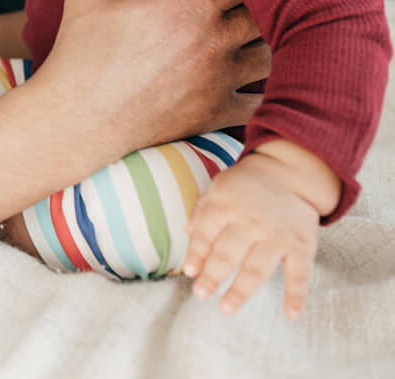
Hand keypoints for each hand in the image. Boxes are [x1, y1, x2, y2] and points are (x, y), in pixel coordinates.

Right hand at [35, 0, 268, 155]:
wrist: (79, 117)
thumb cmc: (83, 52)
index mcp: (192, 3)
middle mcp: (216, 39)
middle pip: (267, 13)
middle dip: (260, 6)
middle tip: (250, 0)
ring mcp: (220, 79)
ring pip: (271, 56)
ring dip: (265, 46)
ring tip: (254, 39)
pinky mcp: (215, 113)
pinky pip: (260, 103)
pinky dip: (263, 94)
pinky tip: (254, 86)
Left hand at [184, 152, 318, 319]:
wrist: (289, 172)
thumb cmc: (246, 185)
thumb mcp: (218, 187)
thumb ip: (202, 210)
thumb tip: (186, 232)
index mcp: (226, 205)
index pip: (206, 233)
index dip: (196, 253)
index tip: (189, 272)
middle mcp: (250, 221)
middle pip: (228, 254)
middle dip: (212, 275)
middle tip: (200, 294)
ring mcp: (277, 235)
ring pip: (257, 269)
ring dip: (241, 291)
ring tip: (226, 308)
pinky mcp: (302, 246)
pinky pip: (300, 274)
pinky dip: (297, 295)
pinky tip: (291, 314)